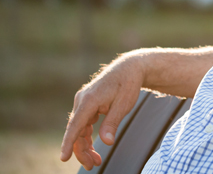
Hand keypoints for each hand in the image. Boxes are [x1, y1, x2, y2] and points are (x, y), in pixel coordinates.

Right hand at [60, 54, 144, 169]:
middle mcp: (82, 101)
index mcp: (89, 100)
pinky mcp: (88, 105)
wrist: (130, 68)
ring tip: (95, 162)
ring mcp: (84, 102)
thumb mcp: (124, 104)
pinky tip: (93, 148)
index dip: (68, 142)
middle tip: (92, 166)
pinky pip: (84, 125)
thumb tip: (107, 142)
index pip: (75, 125)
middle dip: (82, 150)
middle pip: (76, 131)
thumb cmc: (128, 84)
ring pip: (79, 129)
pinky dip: (88, 137)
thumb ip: (113, 123)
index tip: (63, 158)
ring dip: (85, 146)